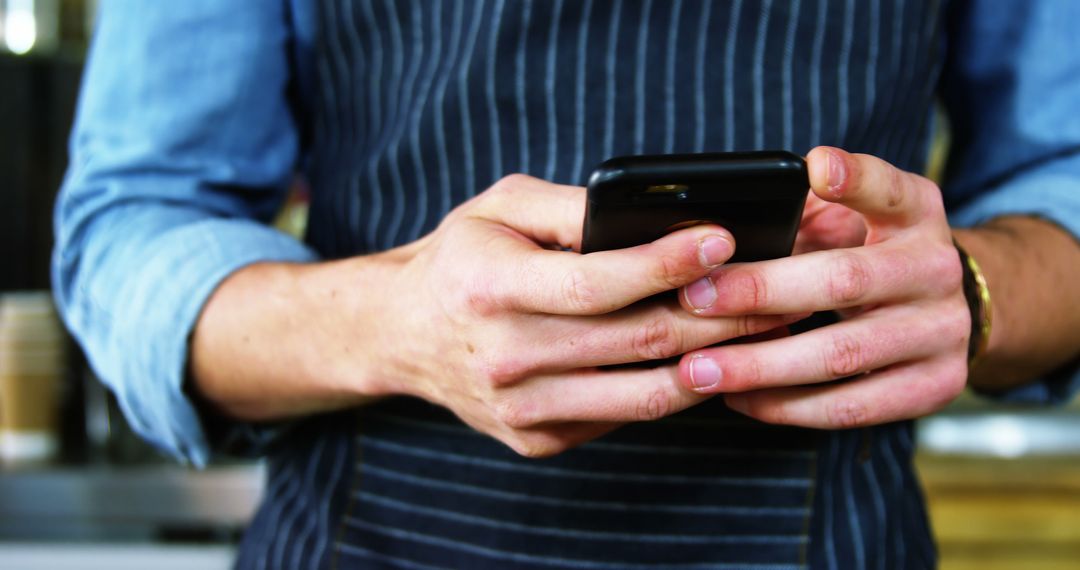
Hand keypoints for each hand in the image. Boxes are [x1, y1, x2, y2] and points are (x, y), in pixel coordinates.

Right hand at [371, 175, 802, 455]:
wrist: (404, 334)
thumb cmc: (463, 258)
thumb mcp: (500, 208)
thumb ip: (569, 207)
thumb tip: (651, 212)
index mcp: (490, 287)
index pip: (594, 282)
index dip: (664, 263)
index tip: (724, 237)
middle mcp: (503, 356)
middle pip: (635, 340)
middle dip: (721, 313)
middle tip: (782, 286)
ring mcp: (521, 409)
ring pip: (643, 393)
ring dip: (716, 360)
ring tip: (769, 330)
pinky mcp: (537, 440)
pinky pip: (625, 417)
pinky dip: (675, 389)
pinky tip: (710, 359)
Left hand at [675, 147, 969, 428]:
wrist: (943, 311)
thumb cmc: (868, 255)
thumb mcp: (850, 217)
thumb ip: (802, 213)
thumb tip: (714, 233)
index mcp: (915, 212)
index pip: (888, 188)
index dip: (854, 178)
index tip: (815, 167)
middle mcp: (937, 267)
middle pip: (846, 280)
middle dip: (760, 291)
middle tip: (694, 300)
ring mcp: (943, 331)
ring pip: (842, 354)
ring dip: (761, 366)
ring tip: (700, 369)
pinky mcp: (935, 386)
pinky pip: (852, 406)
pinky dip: (787, 406)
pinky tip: (739, 397)